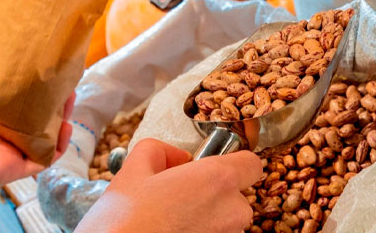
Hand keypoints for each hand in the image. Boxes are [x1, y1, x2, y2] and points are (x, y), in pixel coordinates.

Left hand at [0, 82, 73, 193]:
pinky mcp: (4, 168)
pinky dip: (57, 145)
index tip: (38, 70)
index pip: (6, 108)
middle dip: (46, 101)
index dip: (24, 91)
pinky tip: (66, 125)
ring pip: (38, 138)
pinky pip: (40, 160)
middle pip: (27, 122)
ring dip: (57, 119)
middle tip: (60, 79)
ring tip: (68, 96)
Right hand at [76, 139, 261, 232]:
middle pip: (238, 197)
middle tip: (181, 198)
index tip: (215, 168)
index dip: (235, 163)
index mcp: (217, 179)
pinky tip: (174, 232)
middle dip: (215, 196)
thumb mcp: (134, 168)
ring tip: (173, 220)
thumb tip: (177, 158)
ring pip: (226, 223)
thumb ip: (161, 151)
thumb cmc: (123, 219)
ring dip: (208, 219)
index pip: (252, 164)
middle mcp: (231, 211)